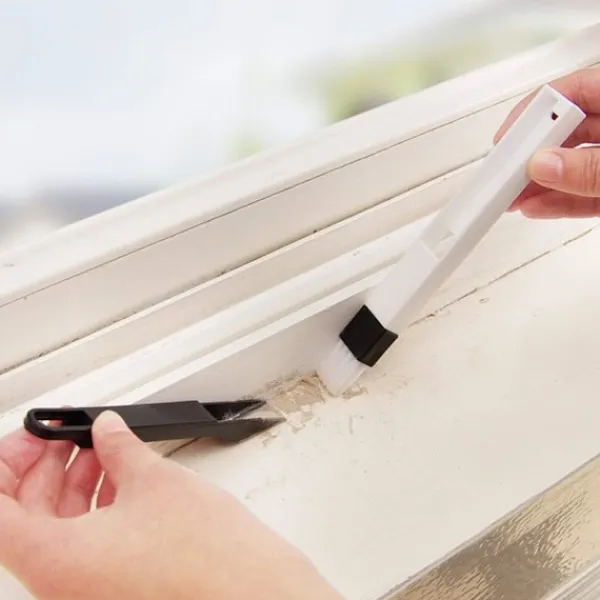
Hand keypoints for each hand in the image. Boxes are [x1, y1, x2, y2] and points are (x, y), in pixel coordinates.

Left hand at [0, 412, 342, 599]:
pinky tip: (121, 477)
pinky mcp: (116, 588)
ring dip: (74, 484)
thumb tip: (106, 430)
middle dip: (44, 468)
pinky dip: (95, 507)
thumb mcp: (155, 482)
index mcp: (56, 560)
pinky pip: (87, 544)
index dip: (6, 466)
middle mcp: (63, 584)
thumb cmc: (208, 561)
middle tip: (67, 438)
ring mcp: (90, 590)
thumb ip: (119, 449)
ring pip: (58, 531)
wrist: (252, 595)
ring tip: (101, 450)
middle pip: (24, 518)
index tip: (30, 439)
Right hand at [495, 66, 599, 217]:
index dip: (533, 114)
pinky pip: (586, 191)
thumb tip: (544, 165)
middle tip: (503, 176)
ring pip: (572, 165)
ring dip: (538, 184)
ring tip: (510, 198)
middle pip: (565, 132)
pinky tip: (535, 207)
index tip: (505, 142)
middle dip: (530, 156)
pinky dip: (561, 202)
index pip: (571, 92)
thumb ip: (591, 166)